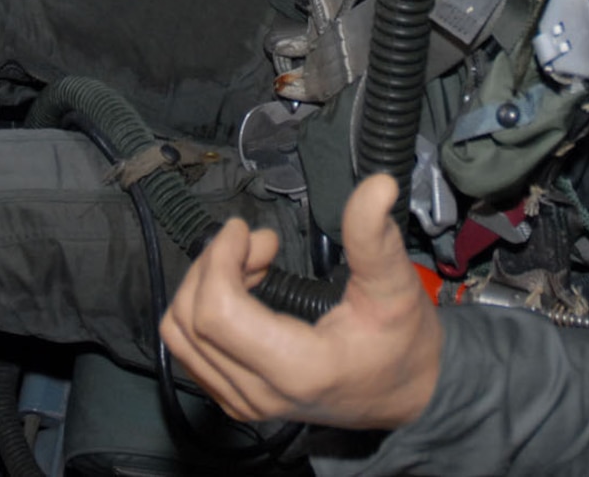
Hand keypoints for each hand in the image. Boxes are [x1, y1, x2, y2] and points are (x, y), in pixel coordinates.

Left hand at [159, 173, 441, 430]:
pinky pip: (190, 350)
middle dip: (212, 266)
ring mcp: (244, 401)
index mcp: (297, 368)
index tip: (244, 230)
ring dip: (205, 286)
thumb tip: (377, 186)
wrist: (407, 392)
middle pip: (190, 320)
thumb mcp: (395, 286)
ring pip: (180, 336)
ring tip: (251, 263)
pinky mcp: (235, 398)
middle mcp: (261, 393)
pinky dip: (204, 309)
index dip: (219, 260)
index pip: (216, 315)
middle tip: (255, 242)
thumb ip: (375, 237)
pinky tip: (244, 288)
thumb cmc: (401, 341)